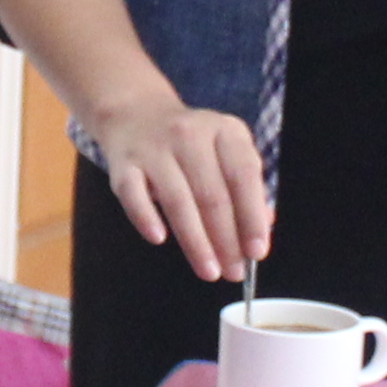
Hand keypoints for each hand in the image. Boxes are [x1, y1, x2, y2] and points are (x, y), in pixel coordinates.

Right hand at [85, 94, 269, 286]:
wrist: (137, 115)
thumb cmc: (191, 143)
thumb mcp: (225, 151)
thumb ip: (246, 187)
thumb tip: (262, 229)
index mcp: (225, 131)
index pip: (244, 176)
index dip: (252, 216)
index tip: (257, 251)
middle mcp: (190, 135)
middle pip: (212, 195)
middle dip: (226, 240)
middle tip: (233, 271)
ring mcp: (154, 148)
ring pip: (178, 202)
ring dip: (195, 242)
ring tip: (209, 270)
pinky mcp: (124, 164)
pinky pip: (134, 196)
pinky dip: (147, 218)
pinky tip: (160, 239)